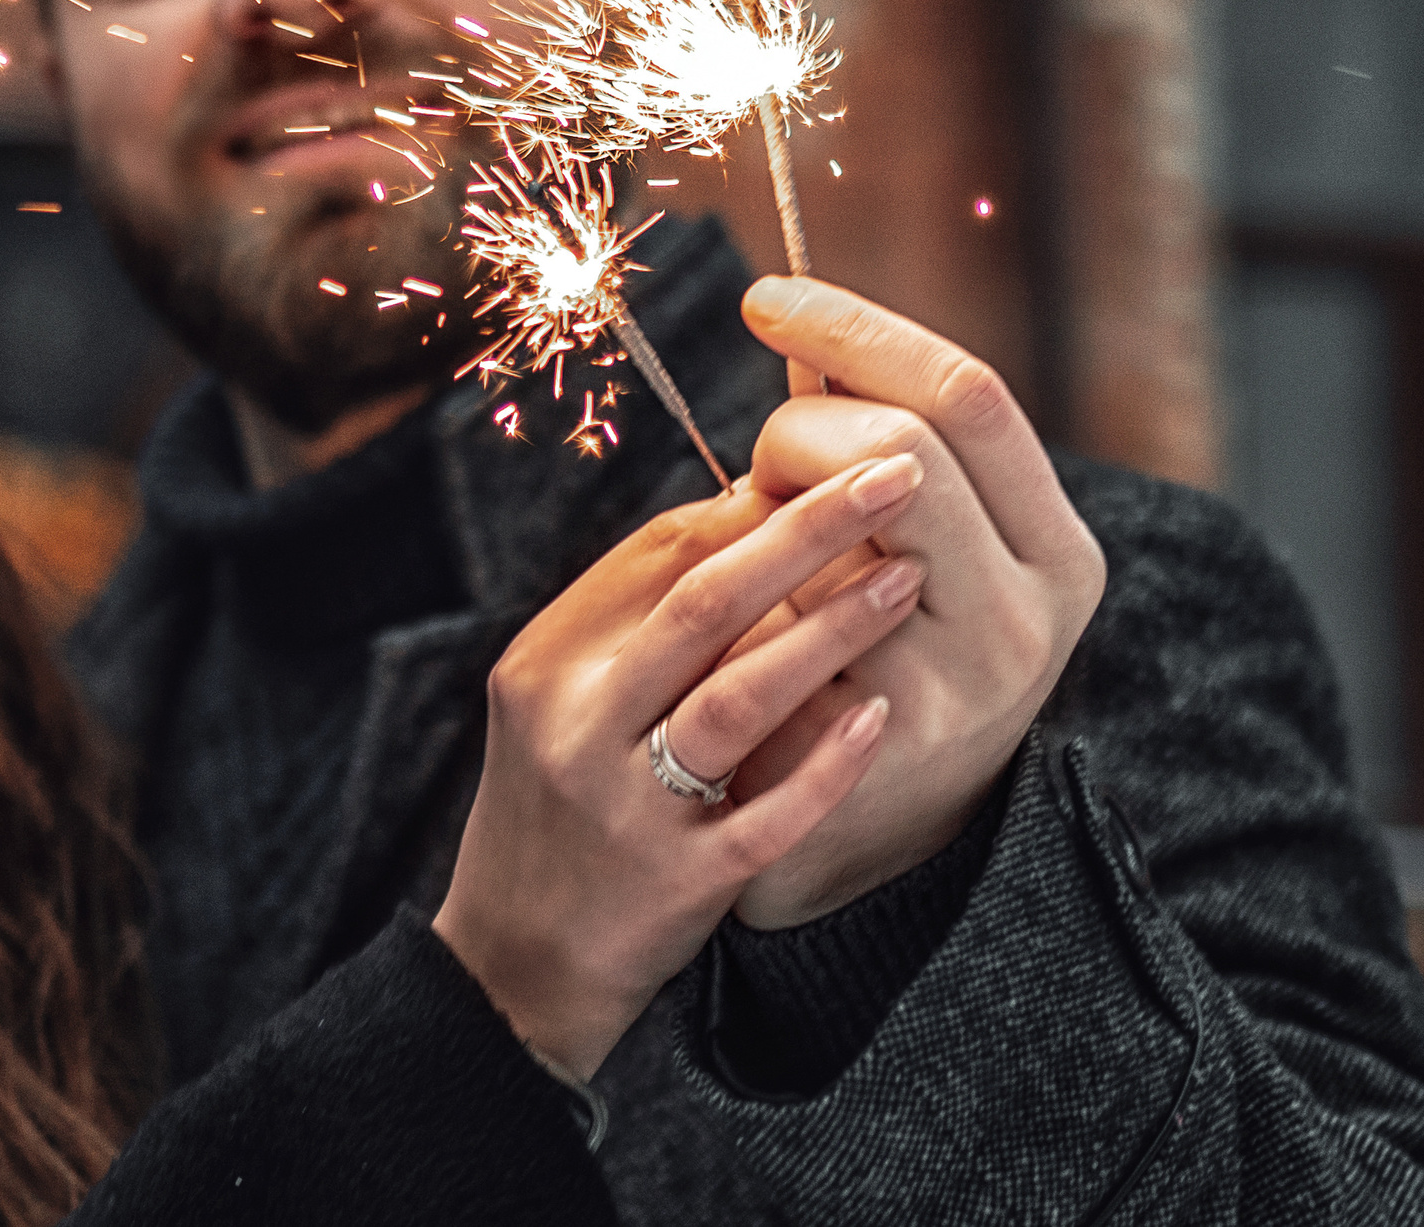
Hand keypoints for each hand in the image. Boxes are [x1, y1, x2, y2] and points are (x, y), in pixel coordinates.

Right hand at [433, 454, 927, 1078]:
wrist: (513, 962)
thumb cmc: (559, 805)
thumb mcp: (562, 698)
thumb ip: (638, 615)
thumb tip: (752, 502)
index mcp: (547, 661)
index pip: (655, 554)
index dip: (752, 502)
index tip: (836, 460)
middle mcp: (576, 723)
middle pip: (701, 603)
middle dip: (809, 531)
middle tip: (901, 473)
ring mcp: (624, 806)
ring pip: (735, 700)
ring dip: (831, 633)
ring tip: (911, 577)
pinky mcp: (675, 882)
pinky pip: (765, 814)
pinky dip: (825, 762)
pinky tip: (882, 715)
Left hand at [723, 276, 1106, 930]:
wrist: (864, 837)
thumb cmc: (876, 651)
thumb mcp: (912, 544)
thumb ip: (873, 444)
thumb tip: (797, 317)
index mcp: (1058, 549)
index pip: (967, 394)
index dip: (859, 330)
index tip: (766, 297)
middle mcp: (1033, 617)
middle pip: (901, 449)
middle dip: (798, 434)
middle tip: (764, 468)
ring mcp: (963, 688)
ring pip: (830, 530)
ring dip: (766, 518)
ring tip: (758, 550)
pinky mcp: (875, 745)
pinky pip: (773, 618)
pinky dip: (736, 599)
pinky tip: (732, 623)